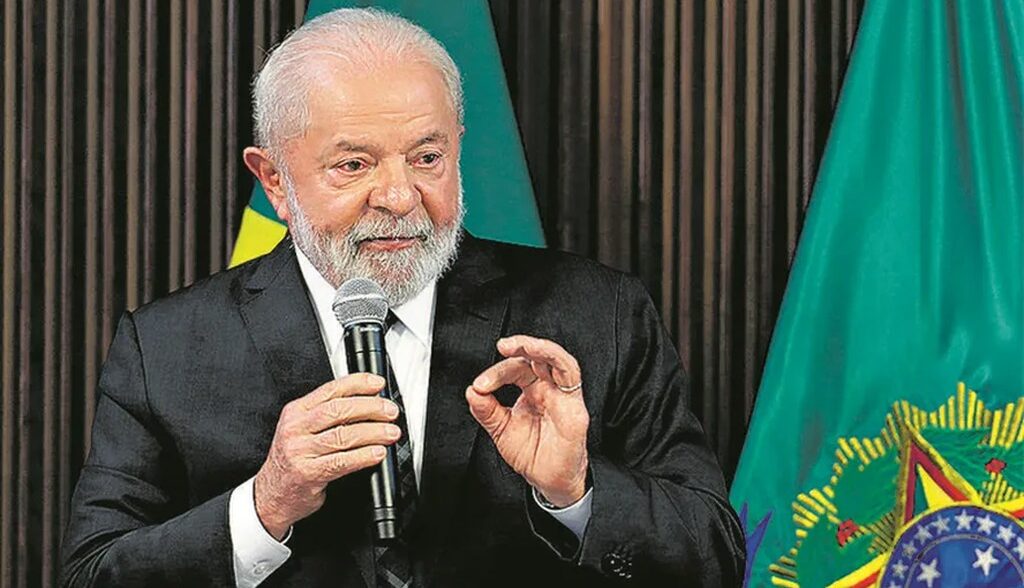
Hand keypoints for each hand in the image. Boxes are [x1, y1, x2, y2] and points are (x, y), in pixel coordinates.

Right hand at [253, 373, 400, 539]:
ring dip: (373, 433)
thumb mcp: (301, 430)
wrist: (271, 495)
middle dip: (370, 408)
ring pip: (342, 436)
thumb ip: (327, 415)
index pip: (330, 390)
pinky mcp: (307, 474)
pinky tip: (377, 453)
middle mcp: (295, 428)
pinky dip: (364, 456)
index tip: (377, 384)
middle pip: (338, 410)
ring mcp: (300, 451)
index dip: (358, 384)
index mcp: (296, 412)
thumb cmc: (292, 460)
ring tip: (390, 433)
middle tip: (390, 412)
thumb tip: (368, 403)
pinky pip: (342, 462)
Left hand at [466, 335, 588, 506]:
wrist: (549, 481)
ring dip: (538, 347)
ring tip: (519, 344)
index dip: (497, 372)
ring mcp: (563, 396)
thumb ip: (486, 411)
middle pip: (535, 357)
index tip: (480, 385)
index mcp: (532, 391)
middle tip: (502, 346)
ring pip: (556, 358)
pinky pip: (571, 375)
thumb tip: (472, 391)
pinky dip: (556, 360)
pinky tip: (539, 355)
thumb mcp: (501, 430)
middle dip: (519, 347)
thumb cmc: (533, 454)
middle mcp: (549, 389)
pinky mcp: (574, 407)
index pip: (516, 369)